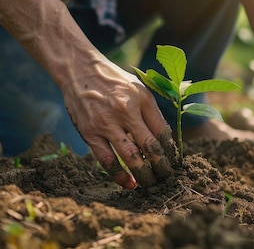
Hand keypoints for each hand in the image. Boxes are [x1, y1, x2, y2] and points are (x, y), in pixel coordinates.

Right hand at [62, 64, 176, 188]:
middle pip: (151, 147)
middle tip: (166, 178)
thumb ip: (151, 111)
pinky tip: (128, 183)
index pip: (163, 131)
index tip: (173, 162)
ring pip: (131, 157)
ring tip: (150, 183)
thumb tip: (165, 140)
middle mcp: (126, 111)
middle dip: (162, 167)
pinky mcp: (90, 133)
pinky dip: (119, 175)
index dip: (171, 151)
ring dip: (144, 174)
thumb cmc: (113, 81)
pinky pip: (107, 160)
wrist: (80, 70)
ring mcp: (107, 123)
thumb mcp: (138, 88)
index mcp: (142, 99)